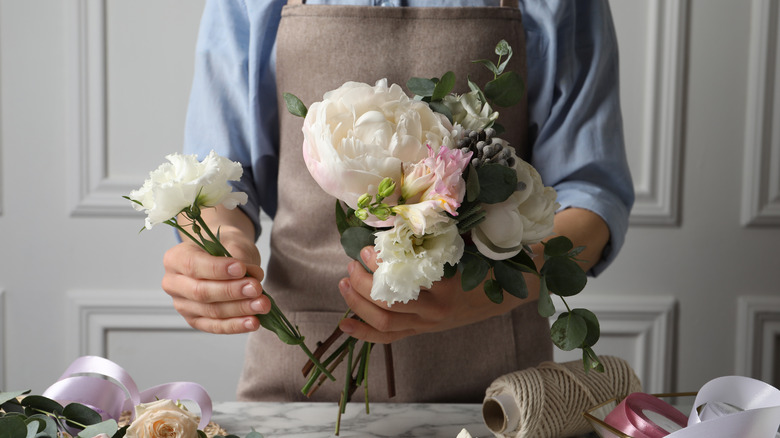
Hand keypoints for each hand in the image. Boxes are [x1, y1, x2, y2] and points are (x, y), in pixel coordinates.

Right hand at [161, 226, 269, 333]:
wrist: (226, 260)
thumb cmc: (226, 248)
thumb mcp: (232, 243)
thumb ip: (239, 258)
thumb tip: (253, 277)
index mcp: (175, 258)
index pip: (193, 265)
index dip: (218, 269)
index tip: (241, 269)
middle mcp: (173, 284)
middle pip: (201, 292)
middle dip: (231, 291)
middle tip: (256, 288)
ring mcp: (183, 305)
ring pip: (211, 311)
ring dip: (240, 309)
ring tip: (262, 304)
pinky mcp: (196, 321)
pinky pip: (216, 326)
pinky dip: (236, 325)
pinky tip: (253, 322)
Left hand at [336, 246, 535, 343]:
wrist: (507, 292)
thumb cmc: (483, 260)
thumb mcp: (464, 243)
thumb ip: (435, 234)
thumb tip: (403, 213)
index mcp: (444, 286)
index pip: (401, 280)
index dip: (378, 265)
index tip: (367, 247)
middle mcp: (434, 310)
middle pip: (386, 303)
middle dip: (362, 283)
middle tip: (352, 261)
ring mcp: (427, 324)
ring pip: (384, 322)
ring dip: (357, 303)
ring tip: (344, 281)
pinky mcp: (422, 330)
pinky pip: (390, 337)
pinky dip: (365, 333)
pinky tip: (344, 325)